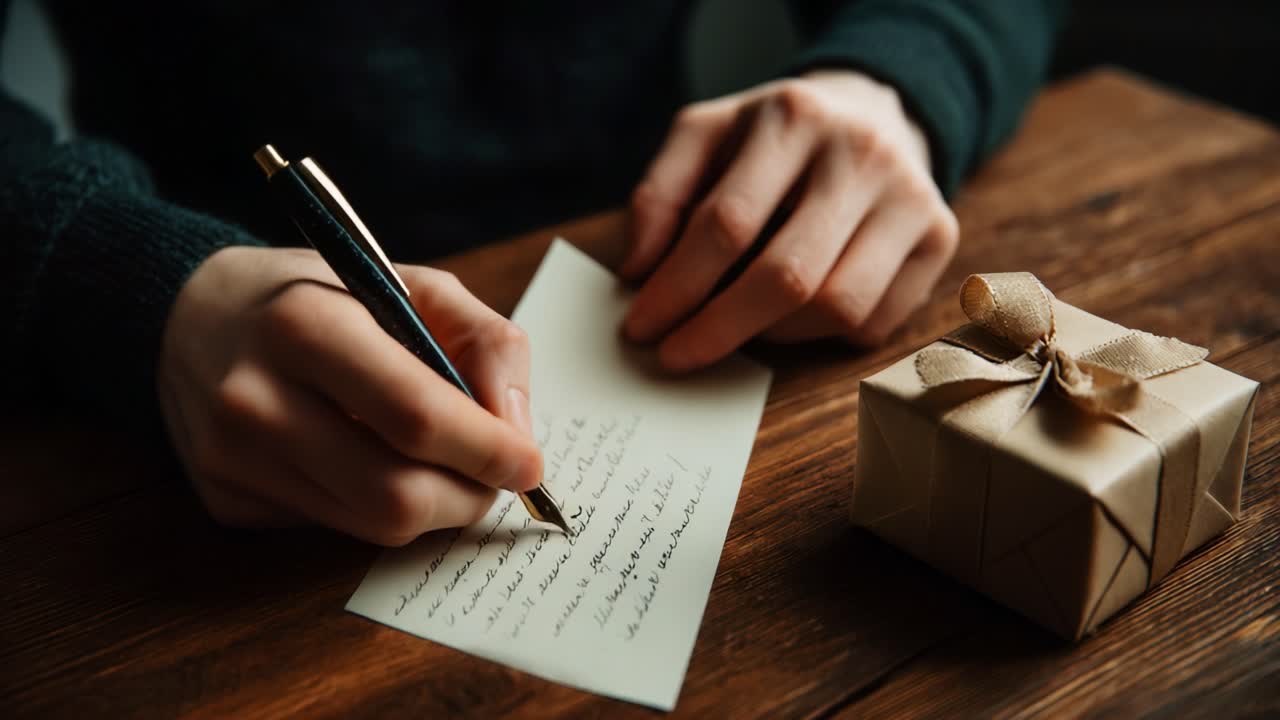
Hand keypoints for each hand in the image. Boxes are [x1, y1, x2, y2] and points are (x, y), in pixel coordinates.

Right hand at [157, 246, 540, 545]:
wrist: (192, 316)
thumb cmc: (321, 297)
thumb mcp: (410, 284)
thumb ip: (485, 341)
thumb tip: (515, 429)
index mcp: (303, 325)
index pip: (415, 415)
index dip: (486, 450)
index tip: (529, 462)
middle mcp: (254, 397)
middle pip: (395, 494)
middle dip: (468, 496)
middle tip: (495, 477)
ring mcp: (230, 457)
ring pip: (370, 524)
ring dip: (432, 508)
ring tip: (444, 467)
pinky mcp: (223, 498)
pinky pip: (332, 526)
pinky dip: (373, 504)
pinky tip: (364, 459)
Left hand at [622, 70, 958, 369]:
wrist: (873, 112)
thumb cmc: (775, 138)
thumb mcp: (705, 136)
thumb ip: (660, 194)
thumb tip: (638, 272)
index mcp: (794, 117)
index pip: (726, 222)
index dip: (677, 286)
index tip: (641, 327)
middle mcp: (862, 154)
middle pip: (788, 275)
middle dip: (719, 329)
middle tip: (675, 355)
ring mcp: (911, 198)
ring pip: (836, 306)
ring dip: (771, 335)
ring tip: (736, 324)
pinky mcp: (939, 238)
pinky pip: (872, 322)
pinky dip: (819, 336)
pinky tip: (790, 316)